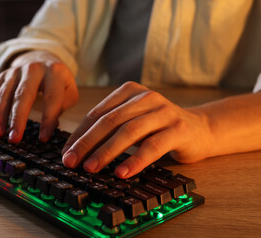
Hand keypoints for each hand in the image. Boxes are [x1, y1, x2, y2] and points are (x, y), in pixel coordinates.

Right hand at [0, 50, 78, 142]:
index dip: (47, 120)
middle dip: (17, 119)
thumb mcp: (68, 91)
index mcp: (55, 72)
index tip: (43, 138)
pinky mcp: (3, 75)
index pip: (51, 98)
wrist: (42, 57)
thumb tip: (50, 128)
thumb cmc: (58, 81)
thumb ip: (61, 108)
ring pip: (5, 94)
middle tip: (14, 139)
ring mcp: (16, 71)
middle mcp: (33, 69)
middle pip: (23, 95)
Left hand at [62, 82, 211, 178]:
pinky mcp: (179, 129)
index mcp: (129, 92)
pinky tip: (121, 173)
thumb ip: (110, 129)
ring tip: (90, 168)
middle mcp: (146, 97)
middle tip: (70, 161)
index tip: (66, 153)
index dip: (79, 134)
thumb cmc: (158, 127)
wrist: (199, 129)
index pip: (97, 113)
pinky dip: (135, 160)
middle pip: (110, 121)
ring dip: (106, 152)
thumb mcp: (132, 122)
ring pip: (129, 131)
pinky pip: (153, 146)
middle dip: (86, 143)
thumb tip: (77, 150)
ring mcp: (164, 111)